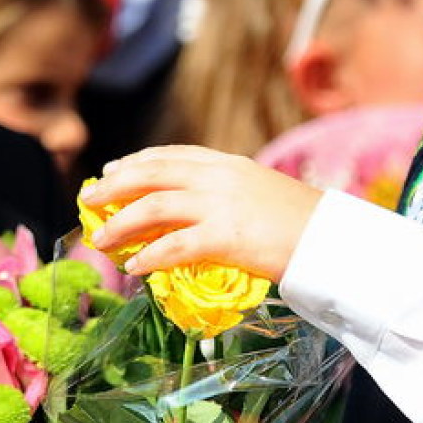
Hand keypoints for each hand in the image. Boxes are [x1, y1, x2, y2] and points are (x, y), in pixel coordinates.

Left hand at [83, 145, 323, 281]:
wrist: (333, 240)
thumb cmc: (303, 223)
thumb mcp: (261, 193)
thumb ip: (228, 194)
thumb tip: (197, 211)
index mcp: (228, 163)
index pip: (171, 155)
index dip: (137, 162)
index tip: (113, 171)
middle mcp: (219, 176)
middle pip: (152, 173)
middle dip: (114, 186)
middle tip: (90, 200)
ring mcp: (221, 205)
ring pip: (154, 206)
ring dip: (120, 224)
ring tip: (100, 241)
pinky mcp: (225, 236)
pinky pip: (174, 246)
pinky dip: (148, 256)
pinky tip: (134, 268)